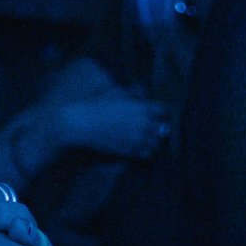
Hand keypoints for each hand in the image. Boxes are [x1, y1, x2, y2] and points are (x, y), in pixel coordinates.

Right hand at [52, 95, 170, 160]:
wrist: (81, 124)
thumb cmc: (96, 105)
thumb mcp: (114, 92)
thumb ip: (131, 93)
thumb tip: (140, 94)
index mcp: (143, 108)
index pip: (163, 111)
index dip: (160, 112)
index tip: (156, 113)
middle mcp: (145, 124)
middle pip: (163, 129)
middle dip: (159, 128)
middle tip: (154, 128)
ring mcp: (138, 139)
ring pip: (157, 143)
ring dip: (154, 141)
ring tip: (149, 140)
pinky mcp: (130, 151)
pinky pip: (147, 153)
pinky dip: (146, 151)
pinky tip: (140, 148)